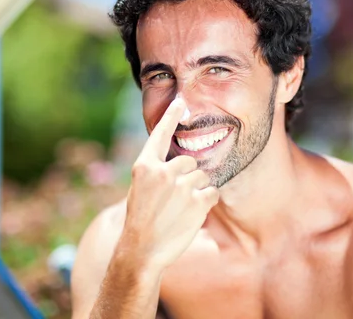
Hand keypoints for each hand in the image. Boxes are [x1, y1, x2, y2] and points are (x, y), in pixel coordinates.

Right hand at [121, 98, 218, 270]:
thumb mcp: (140, 189)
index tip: (181, 102)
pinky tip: (192, 214)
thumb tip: (182, 164)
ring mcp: (181, 186)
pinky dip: (207, 202)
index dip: (171, 117)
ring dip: (196, 191)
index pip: (160, 135)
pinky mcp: (197, 201)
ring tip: (180, 209)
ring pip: (201, 178)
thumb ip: (157, 172)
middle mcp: (163, 172)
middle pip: (189, 161)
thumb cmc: (141, 220)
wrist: (142, 250)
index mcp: (144, 167)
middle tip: (174, 198)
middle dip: (187, 176)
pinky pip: (212, 192)